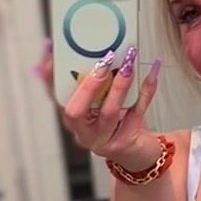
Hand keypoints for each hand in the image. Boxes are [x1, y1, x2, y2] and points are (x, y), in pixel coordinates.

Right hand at [33, 40, 162, 172]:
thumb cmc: (115, 122)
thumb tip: (91, 47)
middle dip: (88, 84)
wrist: (136, 153)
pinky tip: (153, 71)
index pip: (53, 95)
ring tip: (129, 62)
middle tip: (103, 60)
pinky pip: (136, 112)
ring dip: (119, 85)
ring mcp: (103, 140)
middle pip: (75, 111)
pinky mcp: (125, 142)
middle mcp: (82, 132)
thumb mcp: (99, 103)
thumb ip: (91, 80)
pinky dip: (146, 90)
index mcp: (71, 117)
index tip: (50, 48)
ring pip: (109, 112)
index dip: (48, 75)